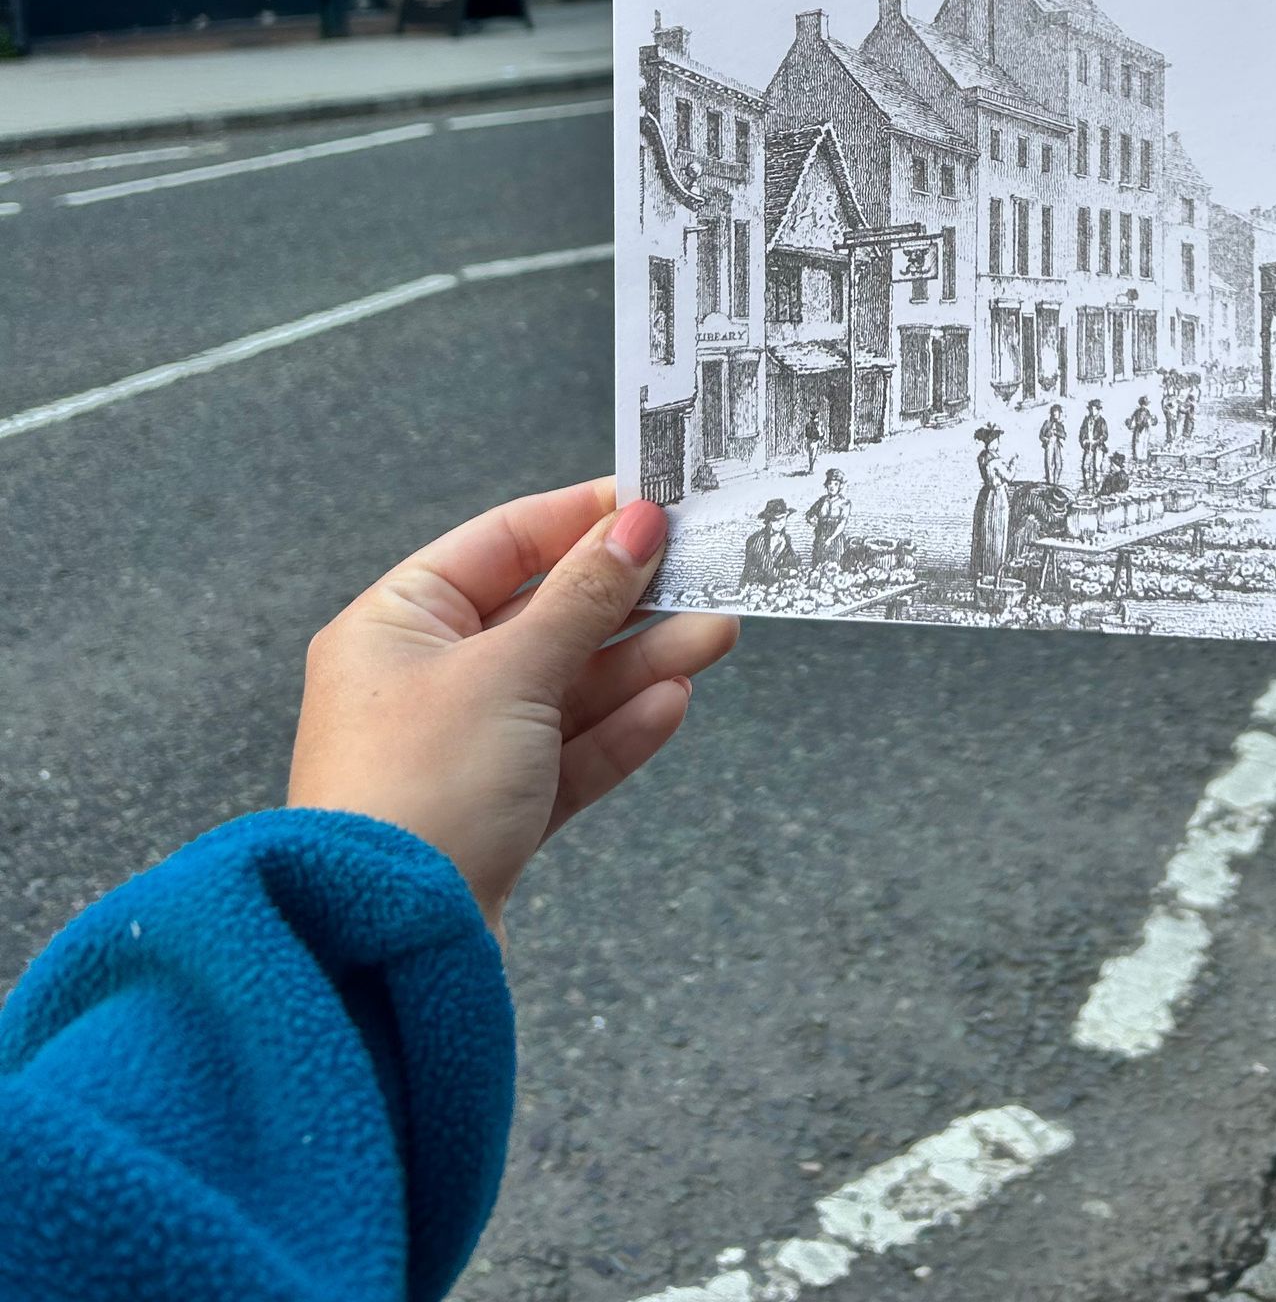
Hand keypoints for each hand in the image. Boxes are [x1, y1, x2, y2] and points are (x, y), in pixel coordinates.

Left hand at [288, 479, 736, 935]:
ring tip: (717, 634)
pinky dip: (618, 729)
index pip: (499, 543)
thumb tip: (634, 525)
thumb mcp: (510, 673)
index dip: (578, 519)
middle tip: (704, 571)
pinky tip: (671, 702)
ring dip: (639, 661)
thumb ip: (581, 598)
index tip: (652, 502)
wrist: (385, 946)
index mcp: (395, 625)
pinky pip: (566, 754)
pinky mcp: (494, 813)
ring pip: (565, 688)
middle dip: (626, 599)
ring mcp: (460, 749)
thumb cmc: (421, 787)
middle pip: (542, 617)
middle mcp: (422, 680)